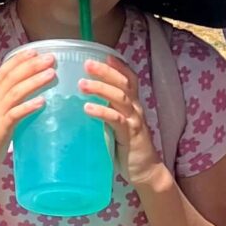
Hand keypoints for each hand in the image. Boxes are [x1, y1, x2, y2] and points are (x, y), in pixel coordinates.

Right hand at [0, 49, 56, 179]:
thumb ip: (10, 106)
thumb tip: (30, 100)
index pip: (5, 70)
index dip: (20, 59)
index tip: (36, 50)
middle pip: (12, 77)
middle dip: (32, 65)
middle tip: (51, 58)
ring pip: (15, 92)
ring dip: (34, 81)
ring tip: (51, 75)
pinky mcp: (0, 129)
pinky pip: (15, 115)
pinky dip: (28, 106)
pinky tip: (42, 102)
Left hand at [81, 57, 169, 189]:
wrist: (146, 171)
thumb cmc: (127, 147)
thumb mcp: (117, 125)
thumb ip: (107, 112)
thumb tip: (79, 103)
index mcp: (133, 104)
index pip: (129, 78)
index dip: (119, 65)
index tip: (103, 54)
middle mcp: (136, 109)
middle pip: (123, 83)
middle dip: (105, 71)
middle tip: (86, 64)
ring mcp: (134, 121)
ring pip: (119, 98)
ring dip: (100, 88)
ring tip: (81, 84)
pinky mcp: (130, 136)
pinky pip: (116, 120)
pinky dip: (102, 112)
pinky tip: (87, 108)